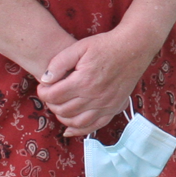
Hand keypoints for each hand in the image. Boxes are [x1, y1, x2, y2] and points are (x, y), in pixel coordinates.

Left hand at [36, 18, 165, 137]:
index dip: (43, 92)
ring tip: (59, 107)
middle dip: (51, 104)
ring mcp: (105, 105)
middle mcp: (94, 97)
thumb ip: (59, 63)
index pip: (53, 96)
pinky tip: (70, 129)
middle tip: (51, 94)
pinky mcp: (114, 108)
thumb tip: (44, 79)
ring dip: (62, 117)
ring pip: (76, 122)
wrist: (133, 48)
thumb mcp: (80, 47)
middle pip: (62, 110)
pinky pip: (94, 126)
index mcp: (83, 81)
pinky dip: (80, 130)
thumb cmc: (106, 45)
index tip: (42, 86)